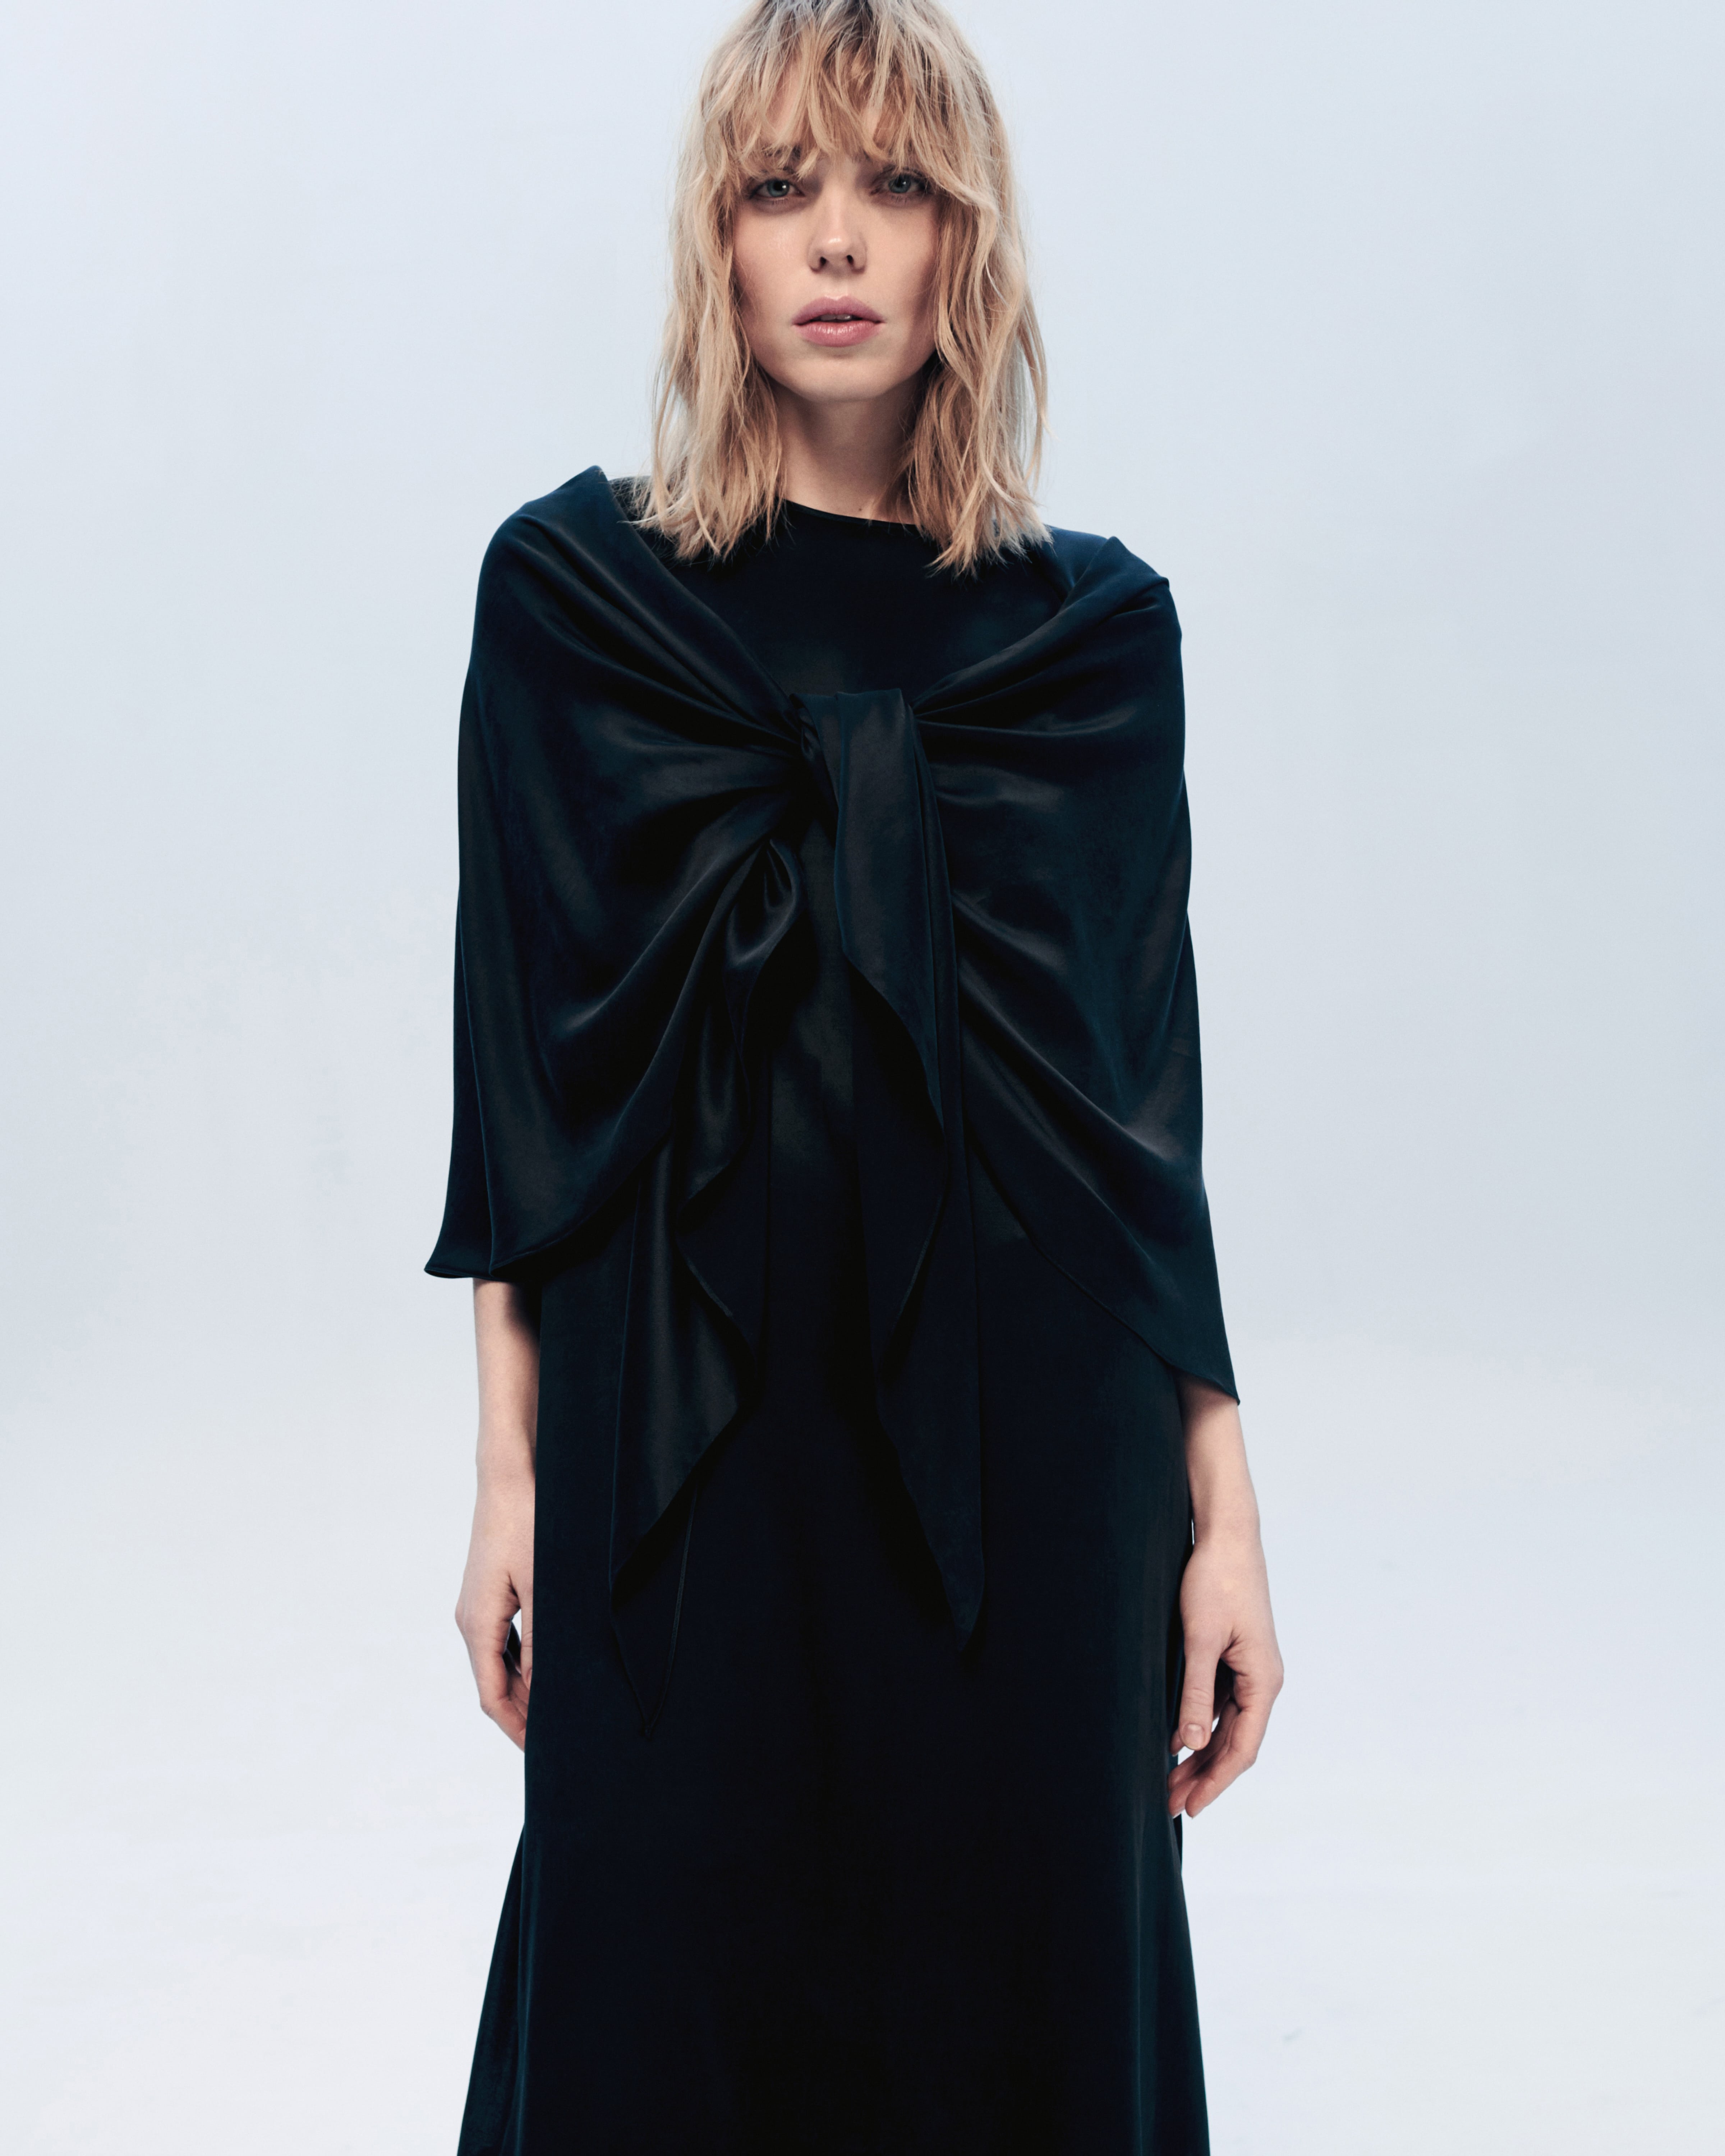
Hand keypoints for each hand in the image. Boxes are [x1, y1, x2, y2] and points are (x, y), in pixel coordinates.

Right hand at [455, 1462, 534, 1747]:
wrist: (509, 1476)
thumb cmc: (527, 1523)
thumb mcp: (542, 1585)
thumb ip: (542, 1639)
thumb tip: (544, 1687)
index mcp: (477, 1624)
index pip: (492, 1695)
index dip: (516, 1727)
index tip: (542, 1752)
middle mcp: (470, 1620)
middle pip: (493, 1684)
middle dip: (522, 1714)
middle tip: (558, 1738)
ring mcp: (476, 1606)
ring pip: (497, 1663)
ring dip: (524, 1688)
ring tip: (558, 1710)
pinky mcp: (489, 1593)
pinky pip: (501, 1641)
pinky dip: (522, 1662)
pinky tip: (546, 1668)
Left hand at [1167, 1524, 1281, 1817]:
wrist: (1227, 1536)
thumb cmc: (1216, 1581)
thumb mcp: (1200, 1639)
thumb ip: (1195, 1692)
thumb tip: (1190, 1743)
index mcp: (1262, 1681)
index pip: (1242, 1748)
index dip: (1216, 1781)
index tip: (1191, 1807)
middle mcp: (1262, 1681)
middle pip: (1234, 1743)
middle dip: (1203, 1775)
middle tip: (1169, 1803)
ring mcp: (1249, 1670)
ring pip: (1225, 1727)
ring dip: (1199, 1755)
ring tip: (1167, 1781)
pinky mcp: (1234, 1658)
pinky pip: (1219, 1705)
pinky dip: (1199, 1726)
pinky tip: (1176, 1741)